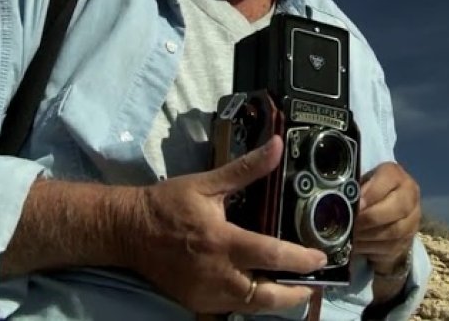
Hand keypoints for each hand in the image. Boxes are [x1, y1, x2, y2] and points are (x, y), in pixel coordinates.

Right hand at [122, 136, 325, 313]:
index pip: (271, 255)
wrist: (128, 231)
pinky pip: (232, 308)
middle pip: (266, 297)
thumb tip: (276, 145)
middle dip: (294, 295)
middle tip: (312, 283)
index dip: (300, 259)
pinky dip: (251, 303)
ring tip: (294, 288)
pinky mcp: (196, 302)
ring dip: (275, 301)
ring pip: (251, 307)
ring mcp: (205, 292)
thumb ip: (246, 168)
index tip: (320, 257)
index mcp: (222, 241)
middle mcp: (216, 273)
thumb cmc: (168, 204)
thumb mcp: (207, 182)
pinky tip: (262, 290)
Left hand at [352, 162, 420, 272]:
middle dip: (370, 218)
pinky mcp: (408, 241)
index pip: (389, 179)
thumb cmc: (368, 193)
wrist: (387, 211)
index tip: (356, 205)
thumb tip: (338, 198)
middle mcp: (410, 195)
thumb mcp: (361, 184)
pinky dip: (371, 248)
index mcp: (396, 176)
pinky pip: (390, 247)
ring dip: (368, 236)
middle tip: (351, 224)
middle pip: (397, 208)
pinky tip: (357, 246)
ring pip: (394, 231)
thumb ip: (354, 188)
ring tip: (351, 236)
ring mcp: (413, 219)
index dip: (372, 193)